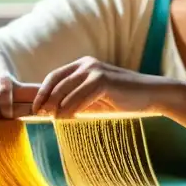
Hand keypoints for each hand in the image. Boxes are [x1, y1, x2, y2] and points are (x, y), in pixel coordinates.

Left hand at [32, 57, 170, 118]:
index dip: (42, 92)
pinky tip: (66, 120)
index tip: (35, 108)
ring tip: (53, 121)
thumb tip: (53, 111)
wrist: (151, 95)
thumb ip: (77, 98)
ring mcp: (95, 71)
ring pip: (65, 91)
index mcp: (83, 64)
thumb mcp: (96, 97)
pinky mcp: (103, 81)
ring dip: (56, 108)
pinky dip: (70, 110)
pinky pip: (79, 98)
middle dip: (45, 101)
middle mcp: (87, 64)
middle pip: (57, 83)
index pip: (54, 76)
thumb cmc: (123, 99)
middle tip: (40, 116)